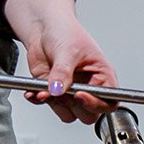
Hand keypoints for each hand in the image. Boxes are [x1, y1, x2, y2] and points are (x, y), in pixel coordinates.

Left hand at [1, 0, 115, 124]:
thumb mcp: (68, 50)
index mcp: (102, 75)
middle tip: (61, 91)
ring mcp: (71, 91)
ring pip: (69, 113)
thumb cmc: (65, 32)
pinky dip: (39, 100)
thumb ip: (63, 72)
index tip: (79, 95)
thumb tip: (58, 90)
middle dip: (73, 106)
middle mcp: (88, 86)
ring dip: (55, 104)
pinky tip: (34, 91)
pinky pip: (50, 105)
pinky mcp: (53, 92)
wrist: (43, 29)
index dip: (97, 104)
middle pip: (89, 114)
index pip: (110, 101)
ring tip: (44, 90)